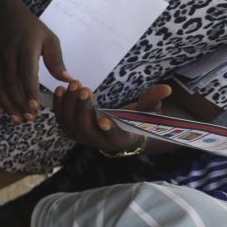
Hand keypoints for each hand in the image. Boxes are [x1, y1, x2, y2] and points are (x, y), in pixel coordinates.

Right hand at [0, 0, 71, 122]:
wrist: (3, 12)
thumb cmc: (30, 27)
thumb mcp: (49, 38)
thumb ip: (56, 60)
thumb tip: (68, 80)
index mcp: (25, 49)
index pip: (26, 74)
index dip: (29, 92)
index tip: (36, 108)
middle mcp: (7, 56)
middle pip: (11, 85)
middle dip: (19, 104)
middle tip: (29, 119)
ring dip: (7, 105)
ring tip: (17, 119)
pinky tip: (0, 110)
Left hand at [53, 81, 171, 151]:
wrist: (117, 130)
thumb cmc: (135, 120)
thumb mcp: (147, 112)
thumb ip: (152, 100)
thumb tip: (166, 88)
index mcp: (118, 139)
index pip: (112, 136)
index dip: (109, 130)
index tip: (105, 120)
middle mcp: (97, 141)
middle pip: (86, 126)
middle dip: (84, 108)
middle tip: (84, 88)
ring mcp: (81, 136)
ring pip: (70, 122)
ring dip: (70, 103)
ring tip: (74, 84)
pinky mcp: (70, 129)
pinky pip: (61, 118)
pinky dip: (59, 105)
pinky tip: (60, 89)